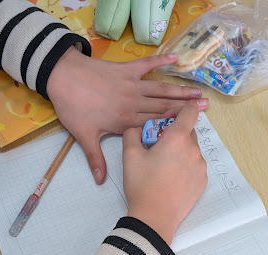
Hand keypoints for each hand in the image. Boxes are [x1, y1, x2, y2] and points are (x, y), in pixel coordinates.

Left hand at [46, 47, 207, 183]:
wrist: (62, 77)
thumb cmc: (73, 108)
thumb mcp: (84, 136)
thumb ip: (96, 159)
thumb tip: (100, 181)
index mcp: (125, 120)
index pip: (154, 125)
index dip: (174, 125)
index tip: (192, 127)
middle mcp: (133, 102)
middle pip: (163, 107)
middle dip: (185, 108)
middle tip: (205, 108)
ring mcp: (130, 84)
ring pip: (160, 89)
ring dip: (179, 91)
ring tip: (198, 92)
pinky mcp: (125, 69)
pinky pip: (146, 64)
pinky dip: (160, 61)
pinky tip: (175, 60)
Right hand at [122, 105, 206, 245]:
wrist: (154, 217)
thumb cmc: (142, 186)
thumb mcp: (129, 156)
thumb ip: (132, 133)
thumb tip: (137, 128)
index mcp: (177, 138)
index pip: (190, 111)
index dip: (178, 112)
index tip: (166, 122)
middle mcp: (194, 149)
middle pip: (189, 132)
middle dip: (175, 135)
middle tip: (158, 149)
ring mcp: (200, 167)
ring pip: (192, 150)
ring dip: (180, 152)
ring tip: (164, 168)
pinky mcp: (202, 182)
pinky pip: (195, 167)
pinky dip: (186, 167)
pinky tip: (172, 179)